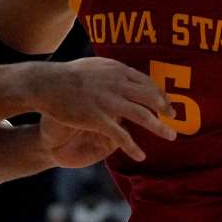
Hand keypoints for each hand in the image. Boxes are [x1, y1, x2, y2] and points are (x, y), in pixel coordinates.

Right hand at [28, 57, 175, 161]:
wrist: (46, 84)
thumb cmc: (67, 75)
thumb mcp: (94, 66)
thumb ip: (111, 71)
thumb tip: (124, 73)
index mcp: (117, 71)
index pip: (147, 82)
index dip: (160, 93)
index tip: (168, 102)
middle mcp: (117, 84)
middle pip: (150, 97)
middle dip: (166, 109)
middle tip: (174, 119)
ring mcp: (108, 101)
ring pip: (142, 115)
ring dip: (160, 127)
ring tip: (171, 136)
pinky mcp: (97, 118)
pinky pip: (121, 135)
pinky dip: (133, 146)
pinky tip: (140, 155)